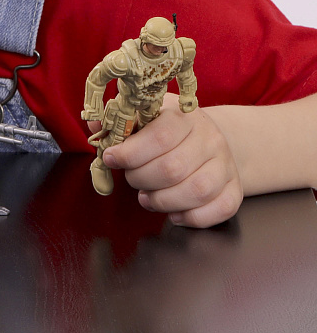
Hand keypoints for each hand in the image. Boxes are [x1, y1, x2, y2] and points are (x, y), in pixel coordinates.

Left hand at [88, 93, 243, 227]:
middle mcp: (209, 139)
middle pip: (173, 168)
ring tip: (146, 197)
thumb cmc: (167, 127)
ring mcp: (226, 165)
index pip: (160, 137)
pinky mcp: (236, 189)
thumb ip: (118, 120)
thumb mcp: (144, 114)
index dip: (131, 153)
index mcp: (183, 116)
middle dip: (141, 178)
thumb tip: (96, 127)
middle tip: (130, 178)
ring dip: (162, 201)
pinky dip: (192, 217)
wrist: (211, 136)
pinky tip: (173, 212)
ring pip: (196, 191)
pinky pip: (219, 210)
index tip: (111, 158)